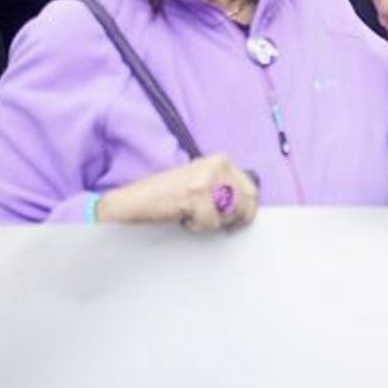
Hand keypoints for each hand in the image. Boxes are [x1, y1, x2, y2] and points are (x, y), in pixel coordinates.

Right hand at [96, 154, 258, 233]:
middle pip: (245, 204)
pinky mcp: (196, 195)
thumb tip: (249, 205)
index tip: (237, 221)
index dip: (247, 211)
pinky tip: (183, 217)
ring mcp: (207, 180)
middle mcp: (217, 166)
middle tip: (210, 220)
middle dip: (230, 218)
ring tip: (192, 214)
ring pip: (228, 215)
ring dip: (211, 223)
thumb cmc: (166, 194)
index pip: (251, 190)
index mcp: (221, 160)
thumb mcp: (201, 181)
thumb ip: (224, 188)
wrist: (136, 201)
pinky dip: (197, 226)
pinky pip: (211, 223)